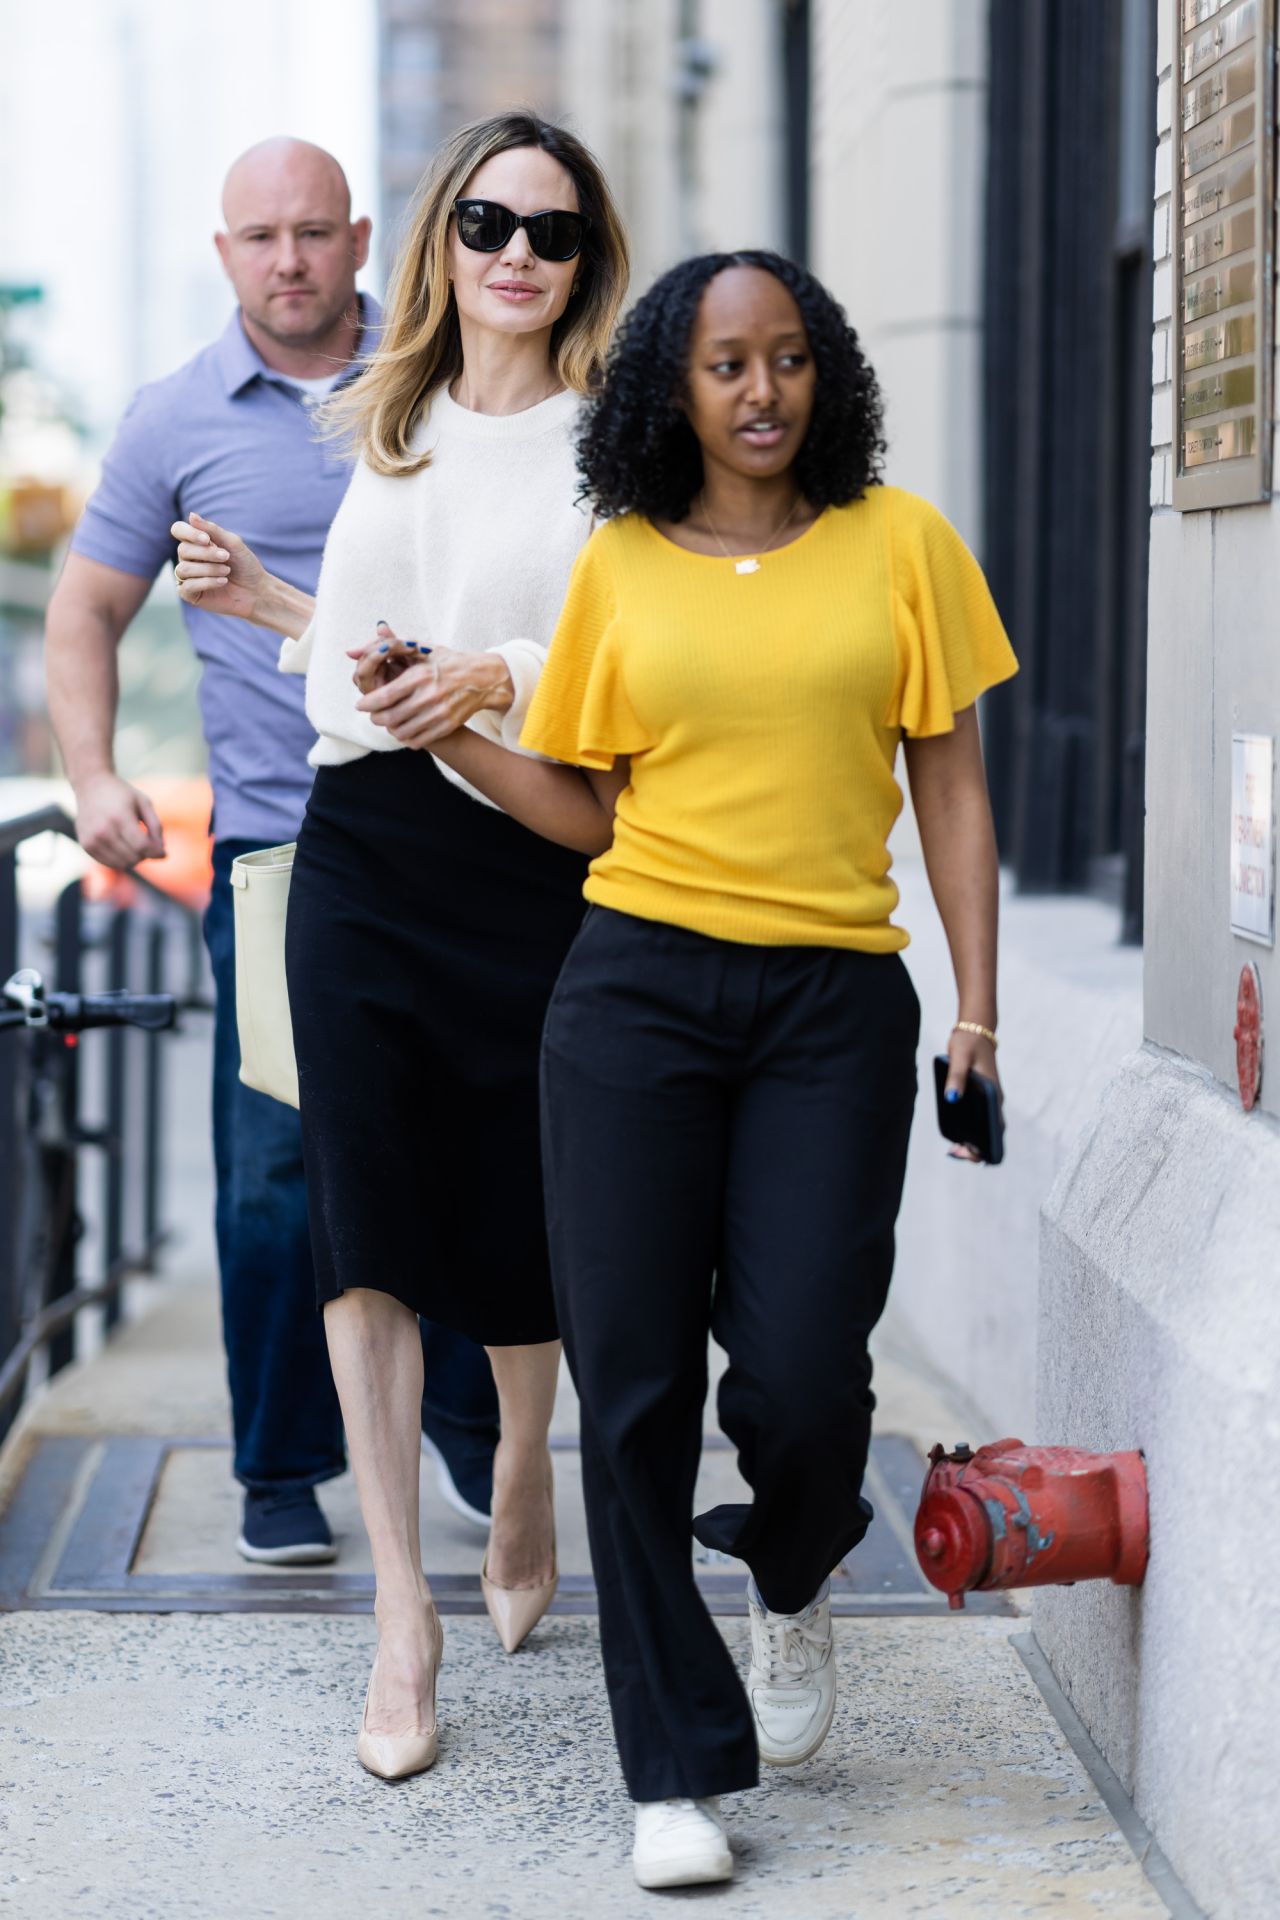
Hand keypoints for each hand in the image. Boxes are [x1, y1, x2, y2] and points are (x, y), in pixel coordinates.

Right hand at [74, 771, 165, 868]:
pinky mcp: (86, 845)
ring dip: (133, 858)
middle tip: (147, 843)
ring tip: (135, 844)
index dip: (156, 852)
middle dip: (146, 855)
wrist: (90, 785)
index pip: (141, 846)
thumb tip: (161, 850)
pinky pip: (109, 863)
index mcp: (119, 817)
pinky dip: (120, 859)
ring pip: (122, 864)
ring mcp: (92, 839)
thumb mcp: (144, 802)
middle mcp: (103, 830)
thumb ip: (155, 826)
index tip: (164, 853)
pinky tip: (123, 846)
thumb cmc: (121, 794)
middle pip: (133, 857)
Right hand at [171, 512, 268, 622]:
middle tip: (226, 556)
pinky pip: (188, 586)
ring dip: (209, 568)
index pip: (178, 530)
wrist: (257, 591)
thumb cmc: (245, 565)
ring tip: (227, 570)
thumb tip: (191, 515)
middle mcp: (189, 558)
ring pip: (184, 569)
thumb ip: (212, 530)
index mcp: (196, 543)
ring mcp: (188, 577)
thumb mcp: (232, 543)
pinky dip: (207, 582)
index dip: (189, 533)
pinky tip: (223, 581)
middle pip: (182, 550)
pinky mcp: (191, 595)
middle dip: (206, 553)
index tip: (207, 540)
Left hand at [353, 622, 513, 748]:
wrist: (482, 678)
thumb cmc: (446, 661)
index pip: (383, 697)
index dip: (367, 704)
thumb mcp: (420, 649)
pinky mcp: (447, 726)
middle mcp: (429, 696)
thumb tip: (351, 651)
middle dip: (376, 718)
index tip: (361, 704)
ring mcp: (439, 713)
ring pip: (401, 732)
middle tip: (374, 714)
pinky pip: (417, 740)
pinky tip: (405, 729)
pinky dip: (406, 737)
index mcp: (419, 675)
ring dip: (390, 729)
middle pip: (389, 718)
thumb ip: (386, 648)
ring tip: (389, 722)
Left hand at [942, 1026, 1001, 1163]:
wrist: (975, 1032)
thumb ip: (955, 1077)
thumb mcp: (958, 1057)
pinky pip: (980, 1121)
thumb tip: (951, 1098)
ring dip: (973, 1142)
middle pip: (991, 1134)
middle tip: (953, 1152)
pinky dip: (971, 1131)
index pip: (996, 1129)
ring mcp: (989, 1101)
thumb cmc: (967, 1044)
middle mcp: (994, 1101)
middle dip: (975, 1149)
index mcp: (993, 1095)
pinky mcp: (982, 1098)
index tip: (966, 1150)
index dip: (985, 1145)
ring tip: (953, 1149)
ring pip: (986, 1129)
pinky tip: (956, 1135)